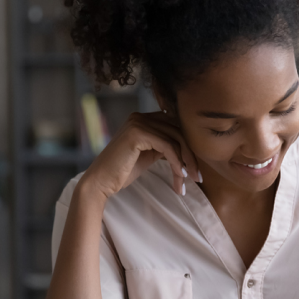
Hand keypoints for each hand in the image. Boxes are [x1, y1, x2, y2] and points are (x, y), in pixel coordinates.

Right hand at [80, 109, 201, 198]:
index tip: (195, 169)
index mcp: (143, 119)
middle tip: (197, 177)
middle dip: (191, 156)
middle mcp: (140, 116)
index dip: (189, 147)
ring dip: (186, 163)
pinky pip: (167, 146)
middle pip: (178, 131)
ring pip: (175, 140)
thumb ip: (165, 145)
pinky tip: (180, 176)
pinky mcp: (137, 133)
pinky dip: (177, 162)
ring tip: (189, 180)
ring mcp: (138, 122)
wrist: (101, 181)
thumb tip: (188, 147)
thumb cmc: (123, 171)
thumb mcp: (150, 154)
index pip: (175, 127)